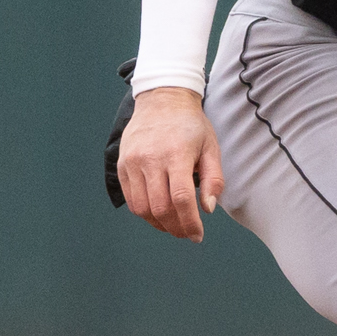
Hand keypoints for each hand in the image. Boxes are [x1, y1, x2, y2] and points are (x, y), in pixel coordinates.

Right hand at [117, 87, 223, 240]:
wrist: (162, 99)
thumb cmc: (191, 125)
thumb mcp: (211, 147)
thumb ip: (214, 179)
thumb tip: (207, 208)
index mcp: (176, 154)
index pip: (181, 199)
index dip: (190, 223)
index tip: (197, 235)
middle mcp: (150, 159)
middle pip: (160, 208)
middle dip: (176, 228)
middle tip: (187, 233)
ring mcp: (133, 162)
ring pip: (142, 208)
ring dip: (159, 224)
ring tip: (173, 225)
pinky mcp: (122, 164)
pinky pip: (131, 198)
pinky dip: (144, 212)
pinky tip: (159, 213)